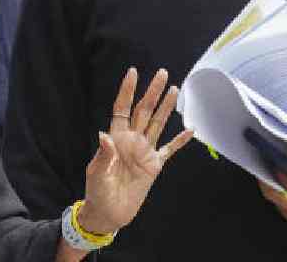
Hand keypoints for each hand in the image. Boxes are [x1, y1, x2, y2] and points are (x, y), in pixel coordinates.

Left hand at [78, 68, 192, 234]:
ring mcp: (144, 152)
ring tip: (174, 89)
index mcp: (116, 138)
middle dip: (152, 92)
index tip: (133, 72)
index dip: (127, 90)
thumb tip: (104, 135)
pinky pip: (169, 150)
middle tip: (162, 73)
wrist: (109, 214)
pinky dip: (179, 141)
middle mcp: (132, 140)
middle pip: (144, 110)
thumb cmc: (97, 192)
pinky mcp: (154, 166)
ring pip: (158, 124)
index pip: (122, 108)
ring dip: (166, 107)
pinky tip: (190, 130)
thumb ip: (103, 155)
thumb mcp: (96, 173)